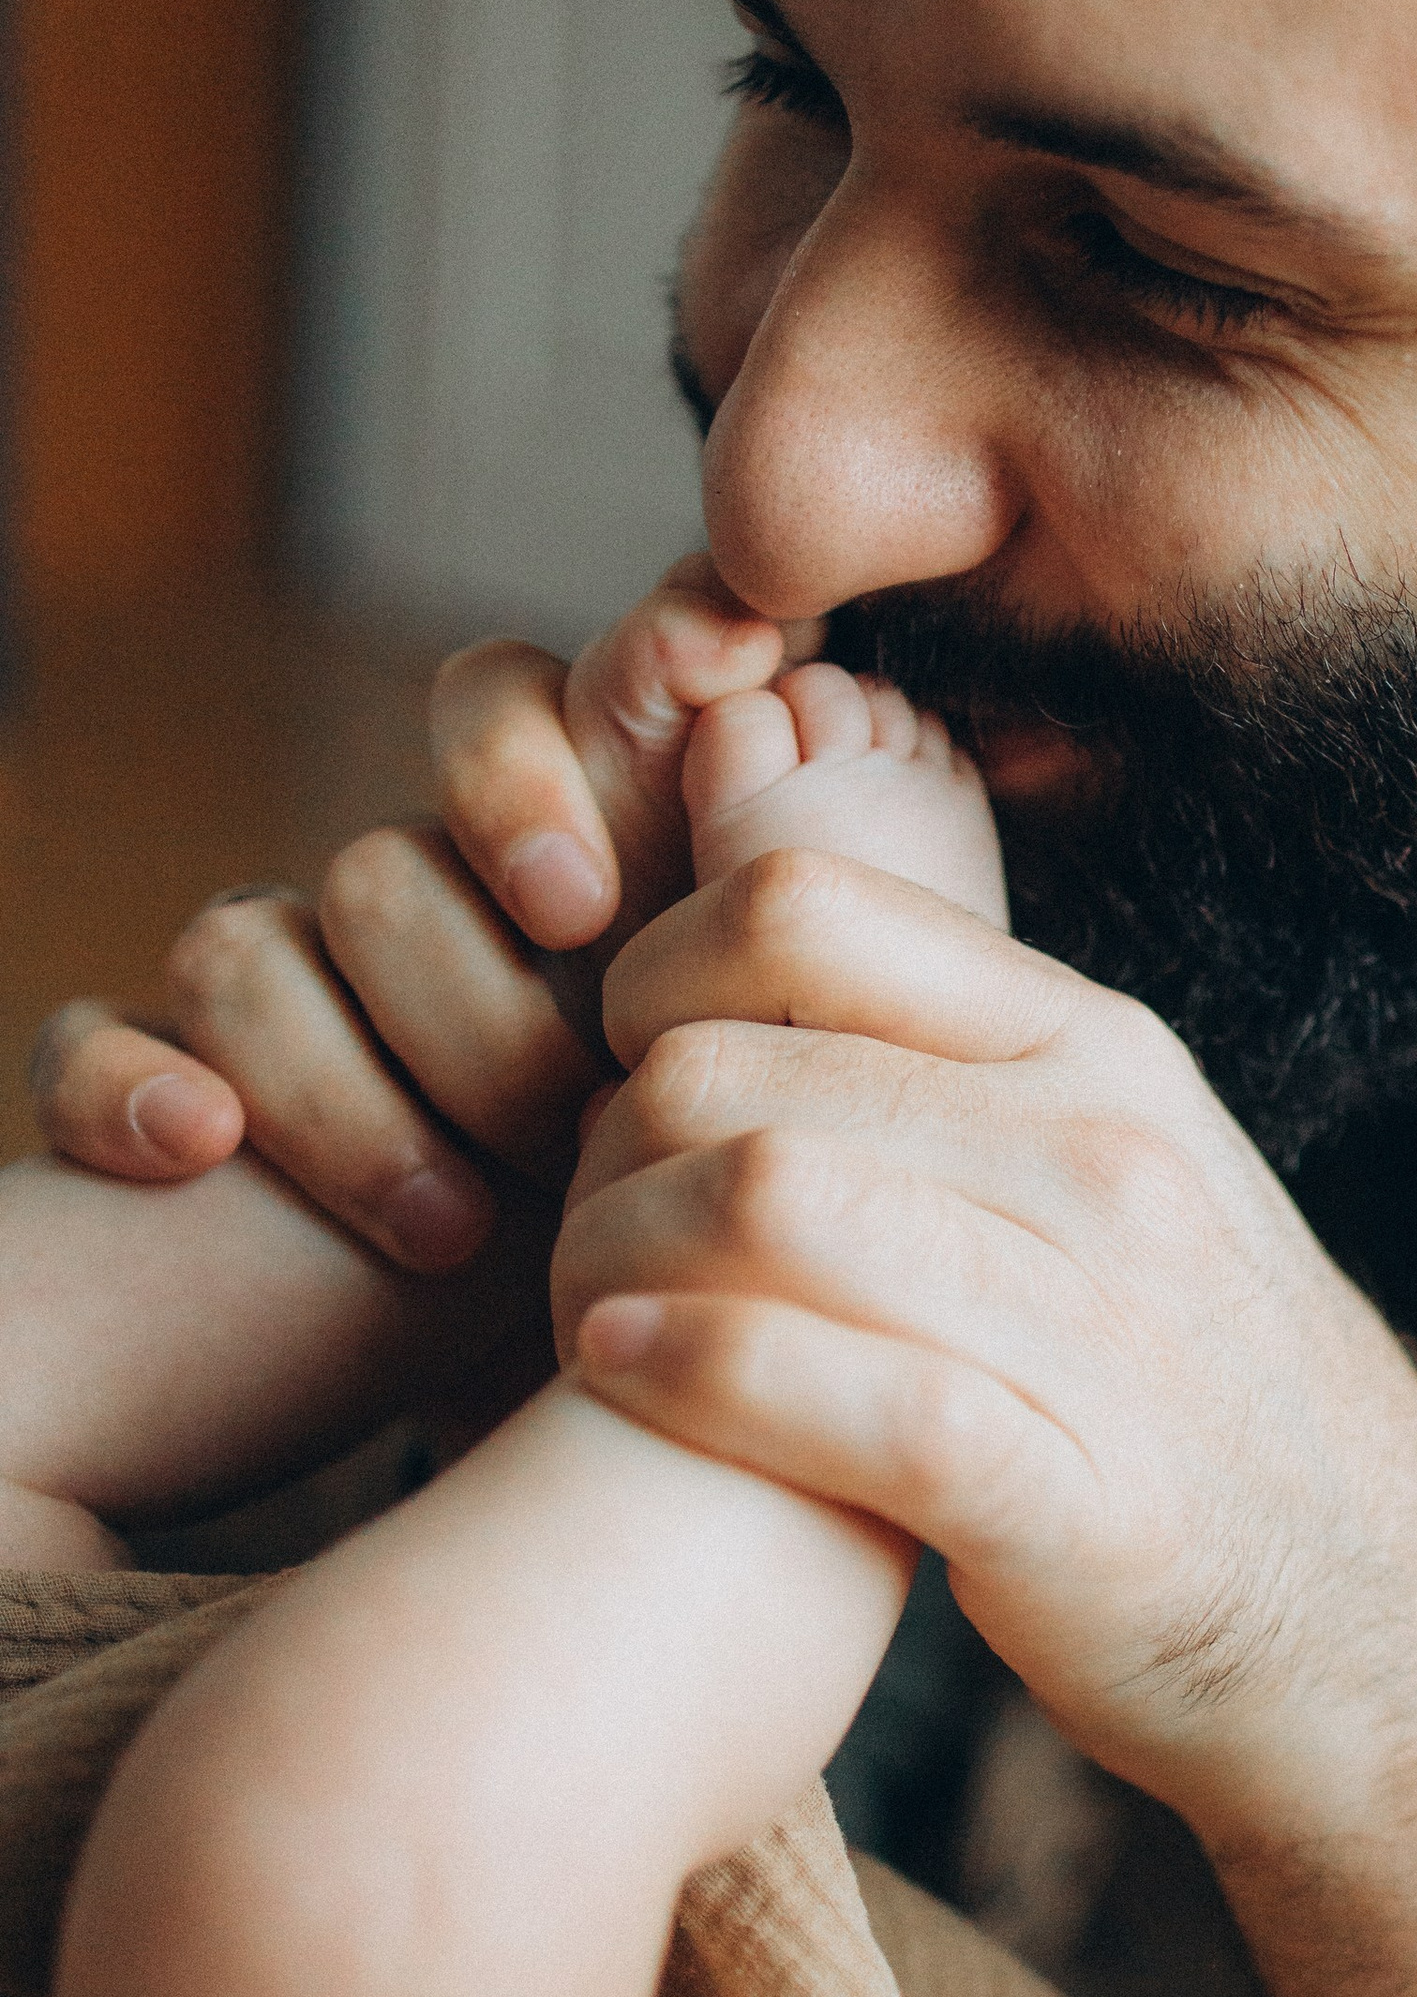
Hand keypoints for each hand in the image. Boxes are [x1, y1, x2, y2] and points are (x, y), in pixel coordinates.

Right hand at [27, 563, 797, 1273]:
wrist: (602, 1349)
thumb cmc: (692, 1181)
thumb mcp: (737, 1028)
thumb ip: (738, 847)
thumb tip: (746, 646)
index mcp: (559, 854)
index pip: (505, 703)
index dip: (522, 771)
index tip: (579, 905)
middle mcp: (410, 897)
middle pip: (385, 868)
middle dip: (479, 1012)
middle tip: (574, 1128)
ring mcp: (280, 994)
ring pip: (240, 949)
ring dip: (346, 1099)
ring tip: (457, 1229)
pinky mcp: (165, 1099)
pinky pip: (89, 1042)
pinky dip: (130, 1084)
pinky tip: (198, 1144)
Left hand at [553, 848, 1416, 1820]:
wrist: (1368, 1622)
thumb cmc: (1176, 1383)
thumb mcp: (1110, 1165)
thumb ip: (947, 1053)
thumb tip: (746, 890)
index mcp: (1099, 1049)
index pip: (805, 907)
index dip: (653, 967)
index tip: (616, 1061)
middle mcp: (1104, 1158)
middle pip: (737, 1067)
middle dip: (601, 1143)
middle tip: (570, 1221)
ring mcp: (1100, 1325)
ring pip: (764, 1202)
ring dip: (609, 1253)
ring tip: (577, 1306)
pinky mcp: (1069, 1500)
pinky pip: (831, 1393)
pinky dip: (688, 1369)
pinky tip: (617, 1371)